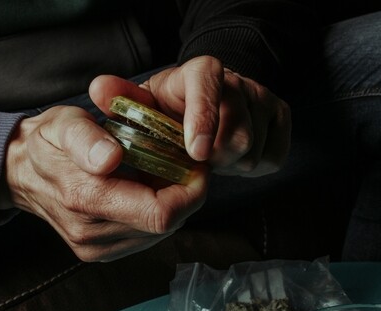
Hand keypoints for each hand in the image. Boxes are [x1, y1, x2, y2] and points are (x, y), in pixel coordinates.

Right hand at [1, 105, 208, 261]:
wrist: (19, 172)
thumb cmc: (47, 142)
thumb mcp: (62, 124)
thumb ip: (86, 138)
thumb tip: (110, 158)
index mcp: (85, 199)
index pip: (159, 214)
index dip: (189, 193)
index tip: (196, 166)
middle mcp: (91, 234)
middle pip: (165, 226)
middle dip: (184, 195)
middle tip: (184, 164)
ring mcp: (94, 249)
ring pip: (158, 234)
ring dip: (171, 206)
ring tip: (163, 174)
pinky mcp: (98, 254)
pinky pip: (144, 238)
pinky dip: (154, 215)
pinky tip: (146, 191)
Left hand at [89, 55, 290, 176]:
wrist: (200, 109)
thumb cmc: (165, 111)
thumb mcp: (139, 105)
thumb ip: (121, 99)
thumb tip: (99, 89)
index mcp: (199, 72)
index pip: (208, 83)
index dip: (204, 117)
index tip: (195, 152)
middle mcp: (236, 80)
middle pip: (238, 133)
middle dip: (213, 160)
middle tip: (192, 163)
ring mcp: (262, 98)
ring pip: (255, 150)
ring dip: (228, 166)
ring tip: (208, 159)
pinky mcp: (281, 118)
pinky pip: (273, 157)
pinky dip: (251, 168)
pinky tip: (229, 161)